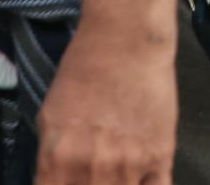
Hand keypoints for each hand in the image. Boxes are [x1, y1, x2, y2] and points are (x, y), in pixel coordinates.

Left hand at [34, 21, 178, 184]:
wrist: (125, 39)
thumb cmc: (86, 68)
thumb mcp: (49, 115)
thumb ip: (50, 157)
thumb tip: (53, 180)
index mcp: (58, 159)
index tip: (67, 180)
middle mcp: (93, 167)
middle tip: (94, 173)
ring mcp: (129, 165)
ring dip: (117, 184)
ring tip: (114, 171)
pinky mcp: (160, 155)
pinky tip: (139, 179)